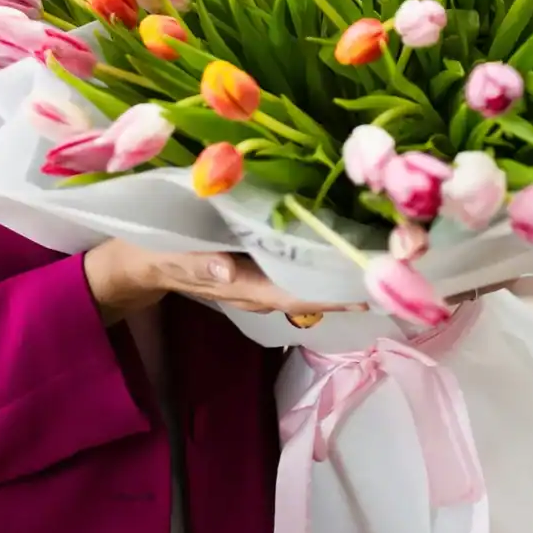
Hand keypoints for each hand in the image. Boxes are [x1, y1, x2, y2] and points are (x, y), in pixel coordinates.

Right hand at [84, 239, 358, 327]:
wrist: (136, 261)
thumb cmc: (152, 252)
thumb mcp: (167, 254)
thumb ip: (196, 262)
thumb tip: (227, 270)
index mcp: (242, 286)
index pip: (299, 292)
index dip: (335, 291)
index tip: (373, 284)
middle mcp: (259, 286)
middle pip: (313, 290)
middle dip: (350, 281)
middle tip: (396, 265)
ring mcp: (258, 276)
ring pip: (308, 279)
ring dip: (340, 270)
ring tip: (381, 255)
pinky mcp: (255, 263)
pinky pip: (295, 264)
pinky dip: (320, 256)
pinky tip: (340, 240)